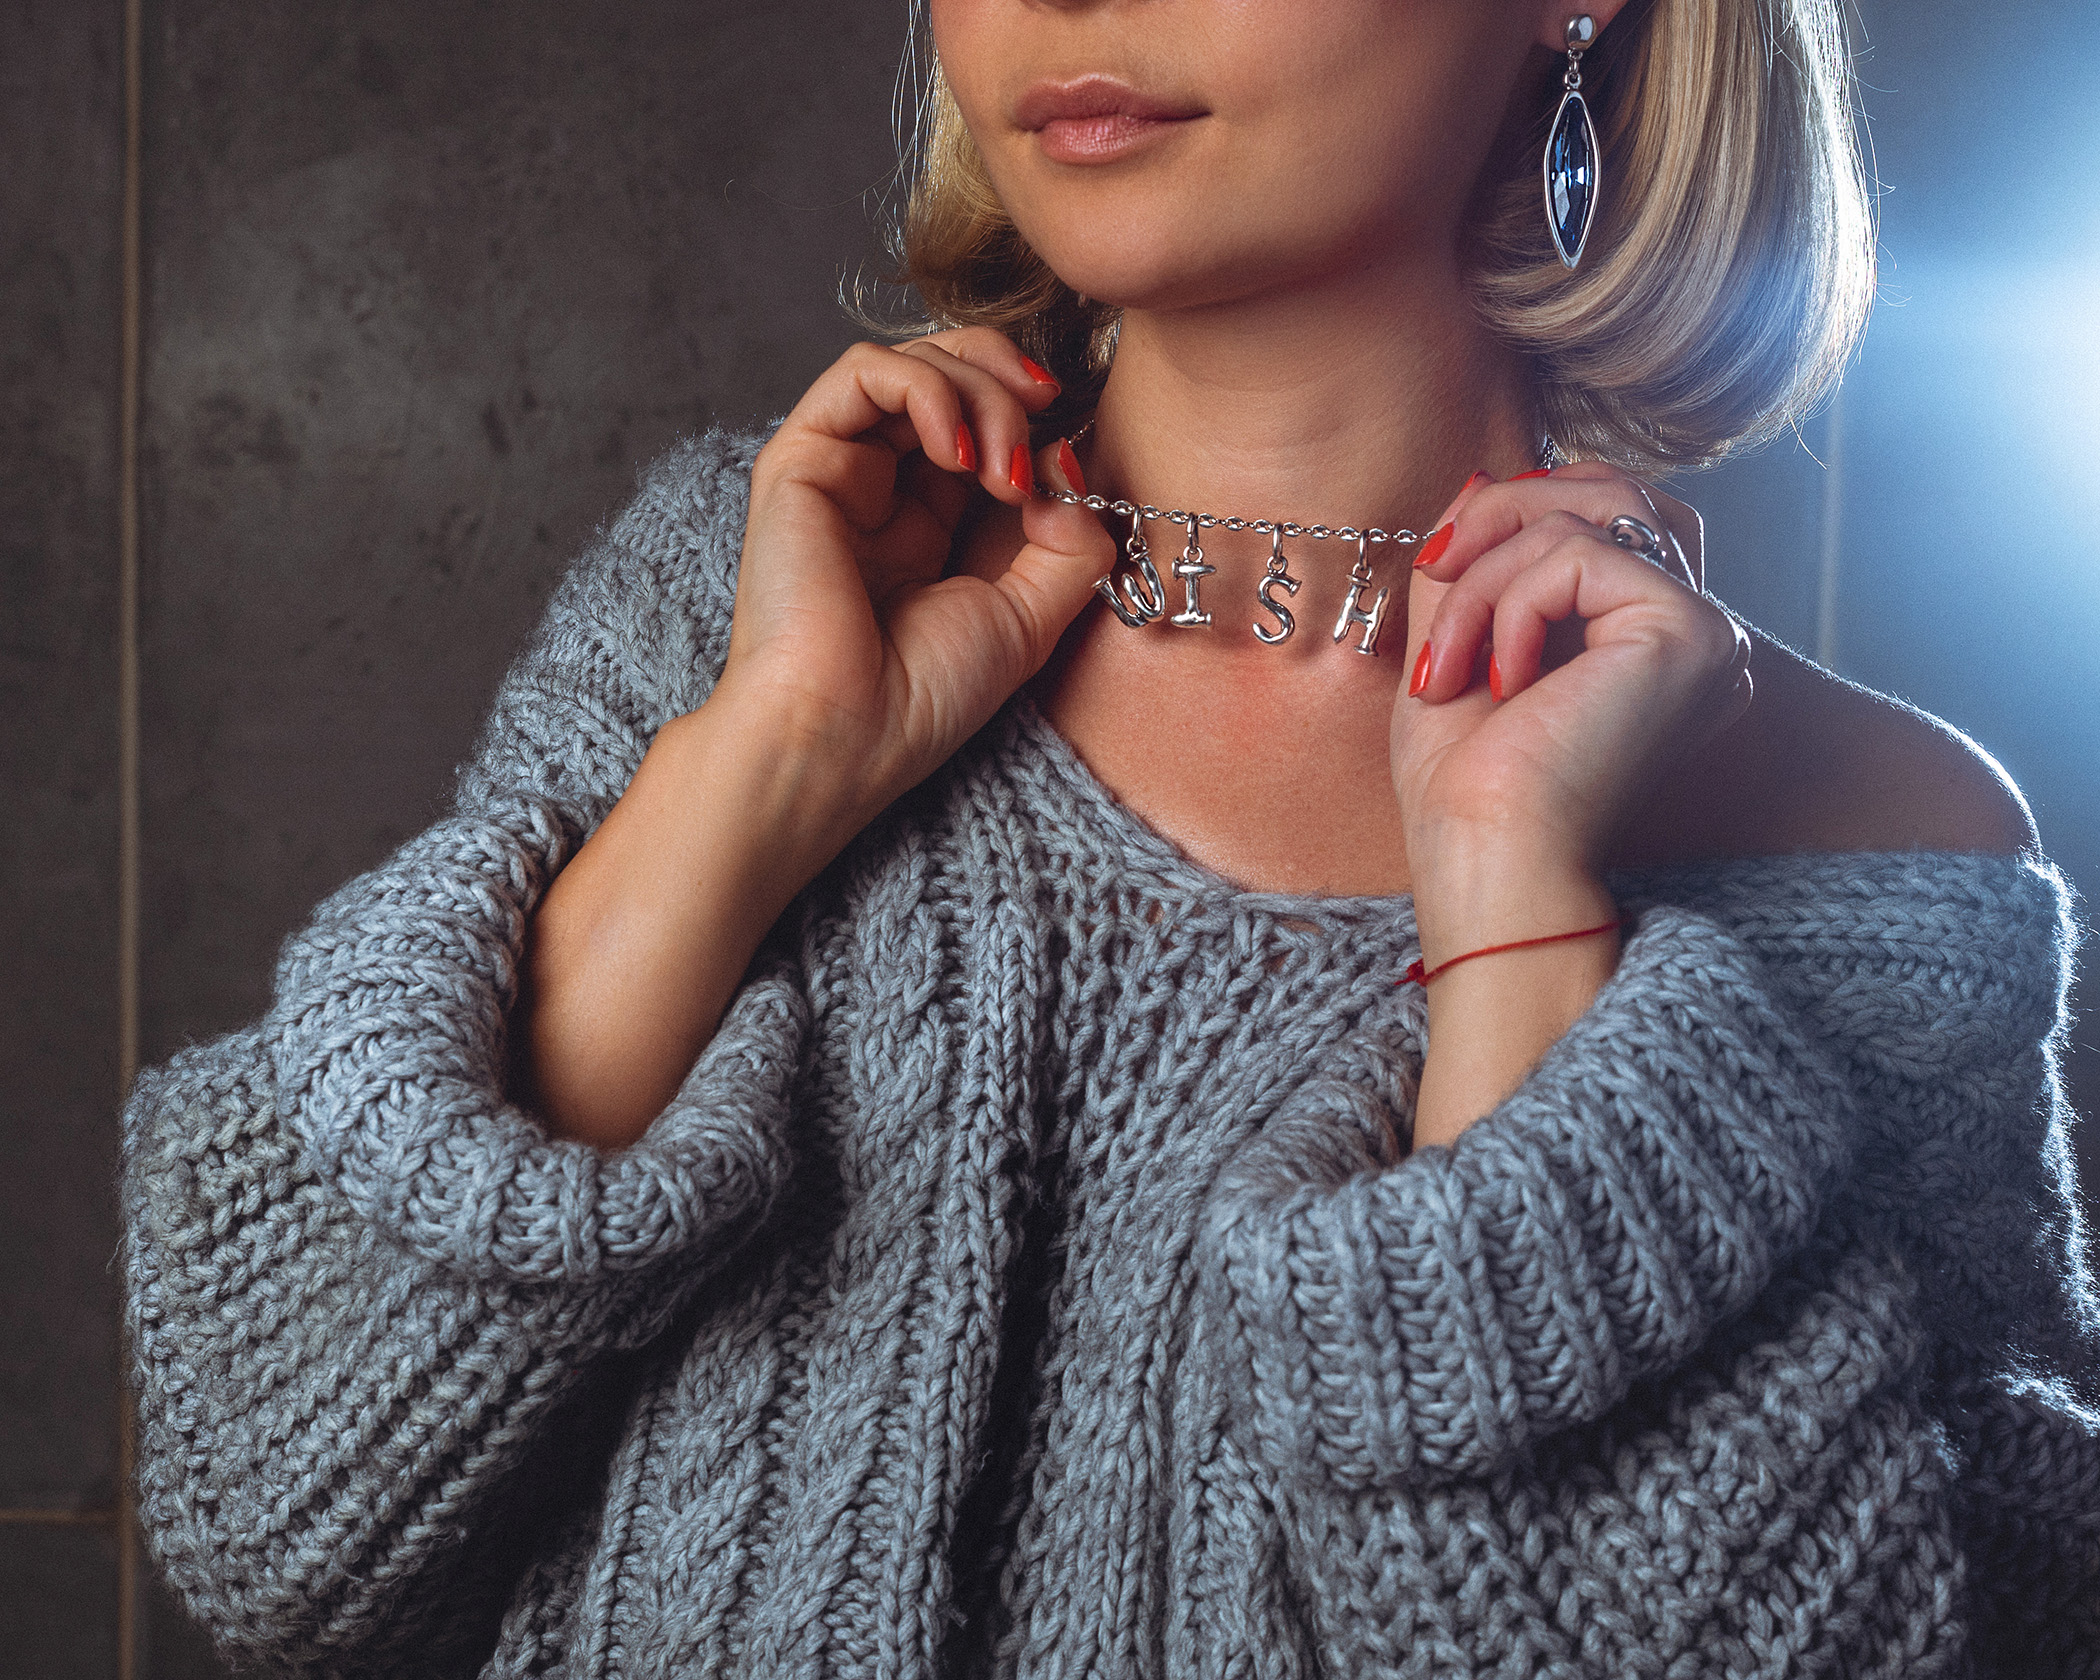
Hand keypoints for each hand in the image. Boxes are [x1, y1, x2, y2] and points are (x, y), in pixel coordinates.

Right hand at [721, 327, 1113, 823]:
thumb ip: (1070, 543)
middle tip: (1036, 441)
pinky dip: (925, 387)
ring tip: (999, 466)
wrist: (844, 735)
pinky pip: (863, 372)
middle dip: (1007, 388)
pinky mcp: (800, 460)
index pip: (981, 422)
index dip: (1032, 420)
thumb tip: (1071, 467)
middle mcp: (881, 489)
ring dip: (976, 391)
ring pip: (912, 364)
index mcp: (929, 525)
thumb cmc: (921, 696)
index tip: (1068, 468)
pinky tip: (956, 449)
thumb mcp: (1031, 617)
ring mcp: (840, 469)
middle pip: (949, 376)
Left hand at [1392, 462, 1751, 885]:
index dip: (1517, 511)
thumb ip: (1478, 560)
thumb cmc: (1467, 786)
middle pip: (1608, 487)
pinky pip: (1578, 555)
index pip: (1605, 507)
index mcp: (1652, 638)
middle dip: (1500, 518)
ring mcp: (1705, 631)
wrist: (1485, 859)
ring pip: (1587, 512)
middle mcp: (1698, 631)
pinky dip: (1509, 606)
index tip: (1435, 569)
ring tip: (1451, 667)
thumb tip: (1484, 476)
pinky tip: (1499, 682)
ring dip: (1484, 579)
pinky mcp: (1690, 633)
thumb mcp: (1457, 642)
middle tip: (1432, 578)